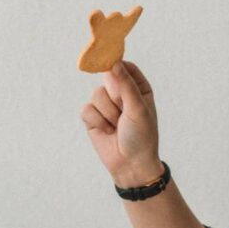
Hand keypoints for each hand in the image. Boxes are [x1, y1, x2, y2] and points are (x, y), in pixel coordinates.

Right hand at [80, 60, 160, 184]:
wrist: (130, 164)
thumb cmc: (141, 135)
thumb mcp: (138, 108)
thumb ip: (126, 84)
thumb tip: (114, 63)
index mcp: (138, 88)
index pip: (125, 67)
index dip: (118, 66)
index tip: (114, 67)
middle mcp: (121, 93)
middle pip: (107, 78)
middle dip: (115, 96)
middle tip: (124, 111)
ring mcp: (106, 105)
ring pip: (96, 94)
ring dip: (107, 113)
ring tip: (117, 126)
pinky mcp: (92, 117)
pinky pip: (86, 109)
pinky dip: (97, 122)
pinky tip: (107, 132)